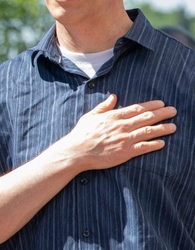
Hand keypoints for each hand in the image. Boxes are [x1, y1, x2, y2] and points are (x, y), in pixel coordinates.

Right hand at [59, 94, 176, 170]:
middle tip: (173, 111)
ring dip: (163, 128)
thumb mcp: (90, 116)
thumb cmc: (81, 134)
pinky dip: (154, 145)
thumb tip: (113, 96)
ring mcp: (124, 140)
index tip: (162, 104)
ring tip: (173, 127)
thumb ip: (103, 106)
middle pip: (147, 118)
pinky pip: (143, 147)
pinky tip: (162, 143)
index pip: (137, 108)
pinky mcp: (124, 153)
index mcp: (114, 116)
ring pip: (148, 131)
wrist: (76, 152)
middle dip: (162, 114)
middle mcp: (122, 126)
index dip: (151, 105)